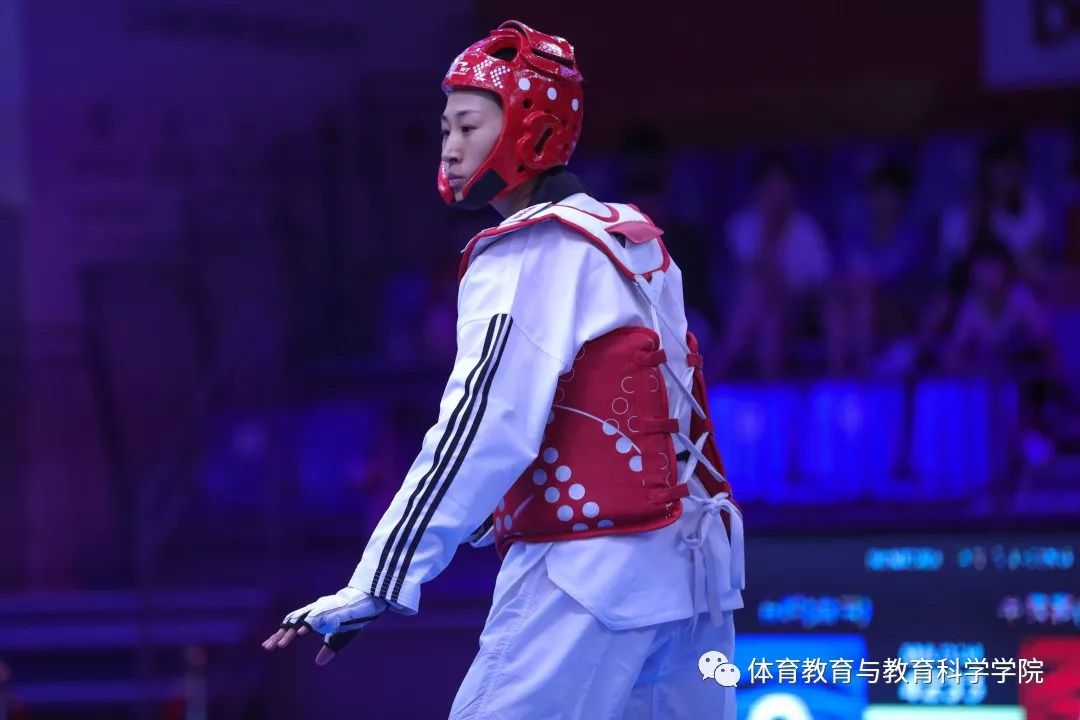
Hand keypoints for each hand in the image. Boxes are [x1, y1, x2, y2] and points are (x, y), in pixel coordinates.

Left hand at [261, 586, 387, 664]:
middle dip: (278, 634)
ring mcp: (322, 608)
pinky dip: (307, 624)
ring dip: (290, 632)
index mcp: (314, 617)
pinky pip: (317, 616)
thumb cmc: (353, 619)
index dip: (280, 635)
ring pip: (300, 619)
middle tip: (266, 647)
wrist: (369, 602)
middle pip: (291, 621)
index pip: (292, 625)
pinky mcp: (331, 608)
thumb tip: (318, 662)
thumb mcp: (339, 638)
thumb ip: (328, 648)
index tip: (267, 646)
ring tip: (280, 644)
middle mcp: (314, 611)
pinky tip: (300, 632)